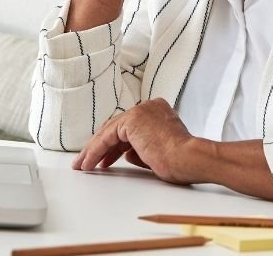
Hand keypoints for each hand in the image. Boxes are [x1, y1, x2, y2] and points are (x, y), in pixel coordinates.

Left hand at [72, 99, 200, 183]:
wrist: (189, 158)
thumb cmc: (180, 161)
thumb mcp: (156, 154)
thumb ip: (140, 150)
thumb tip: (127, 155)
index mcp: (158, 111)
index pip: (128, 128)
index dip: (114, 145)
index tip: (104, 160)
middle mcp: (148, 107)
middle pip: (116, 128)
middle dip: (100, 147)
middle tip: (87, 161)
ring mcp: (140, 111)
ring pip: (109, 132)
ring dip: (93, 150)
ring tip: (83, 165)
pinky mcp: (132, 120)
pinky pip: (107, 137)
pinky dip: (95, 151)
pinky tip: (88, 163)